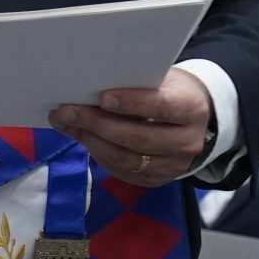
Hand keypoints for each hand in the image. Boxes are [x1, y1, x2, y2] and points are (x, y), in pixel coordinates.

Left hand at [50, 66, 215, 185]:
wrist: (194, 118)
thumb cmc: (169, 90)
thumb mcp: (161, 79)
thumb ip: (134, 83)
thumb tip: (88, 85)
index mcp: (191, 109)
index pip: (162, 107)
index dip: (132, 103)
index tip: (102, 97)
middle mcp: (188, 142)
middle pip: (139, 138)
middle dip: (97, 124)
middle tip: (66, 111)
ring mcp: (174, 165)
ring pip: (126, 158)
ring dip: (90, 140)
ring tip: (64, 123)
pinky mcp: (158, 179)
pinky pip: (122, 170)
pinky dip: (97, 154)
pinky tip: (80, 136)